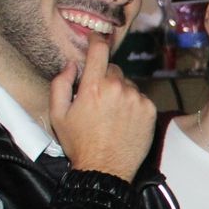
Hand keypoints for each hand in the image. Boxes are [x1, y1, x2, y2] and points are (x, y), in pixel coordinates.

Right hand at [50, 34, 154, 181]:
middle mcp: (117, 88)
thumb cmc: (79, 144)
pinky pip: (141, 99)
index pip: (99, 51)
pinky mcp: (150, 110)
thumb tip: (72, 64)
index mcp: (93, 86)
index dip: (97, 41)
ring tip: (112, 115)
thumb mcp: (58, 115)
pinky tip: (125, 121)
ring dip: (120, 92)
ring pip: (128, 85)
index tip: (97, 38)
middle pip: (113, 70)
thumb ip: (60, 84)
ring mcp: (136, 99)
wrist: (105, 170)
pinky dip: (133, 105)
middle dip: (105, 78)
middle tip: (98, 99)